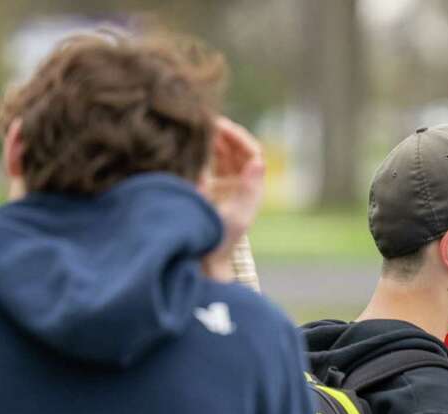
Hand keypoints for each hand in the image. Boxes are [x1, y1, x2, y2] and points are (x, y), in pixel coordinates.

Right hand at [200, 117, 264, 280]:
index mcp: (250, 188)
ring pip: (221, 152)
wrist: (203, 260)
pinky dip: (201, 147)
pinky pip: (207, 160)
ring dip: (212, 137)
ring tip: (196, 123)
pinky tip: (189, 138)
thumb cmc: (219, 240)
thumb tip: (258, 161)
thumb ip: (246, 189)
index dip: (239, 137)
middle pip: (236, 148)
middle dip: (224, 132)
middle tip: (205, 118)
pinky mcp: (207, 186)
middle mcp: (239, 183)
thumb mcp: (235, 216)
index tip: (221, 127)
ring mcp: (223, 184)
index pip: (252, 153)